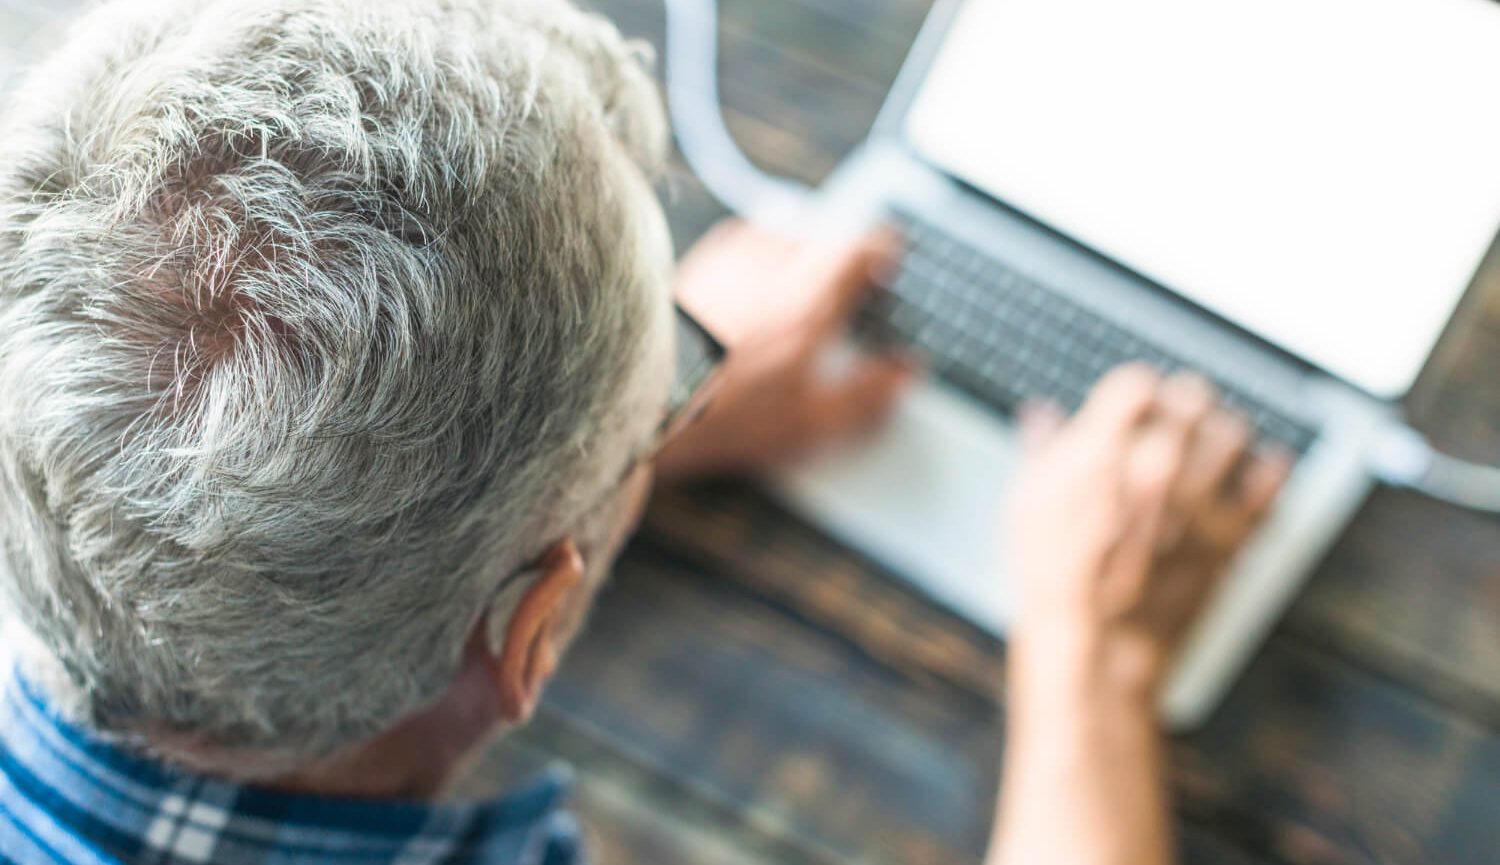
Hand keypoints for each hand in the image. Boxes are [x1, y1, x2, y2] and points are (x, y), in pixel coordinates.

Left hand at [654, 220, 913, 479]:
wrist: (639, 396)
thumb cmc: (724, 413)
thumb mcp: (808, 421)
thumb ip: (864, 394)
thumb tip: (906, 373)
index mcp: (810, 300)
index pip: (861, 247)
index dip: (883, 248)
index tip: (893, 256)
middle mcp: (772, 266)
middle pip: (822, 232)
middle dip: (841, 251)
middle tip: (851, 276)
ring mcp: (730, 259)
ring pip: (780, 232)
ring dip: (798, 247)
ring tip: (802, 278)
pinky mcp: (696, 264)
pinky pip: (739, 241)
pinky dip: (756, 252)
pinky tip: (752, 278)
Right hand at [1004, 365, 1290, 699]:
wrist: (1097, 647)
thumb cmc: (1056, 582)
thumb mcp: (1028, 507)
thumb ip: (1043, 451)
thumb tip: (1043, 417)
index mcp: (1103, 450)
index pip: (1138, 385)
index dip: (1138, 393)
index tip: (1138, 404)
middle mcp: (1156, 466)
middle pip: (1191, 399)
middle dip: (1184, 405)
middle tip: (1183, 412)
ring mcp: (1197, 501)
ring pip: (1232, 434)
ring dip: (1223, 433)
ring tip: (1217, 441)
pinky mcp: (1228, 536)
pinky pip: (1267, 485)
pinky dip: (1267, 472)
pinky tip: (1263, 468)